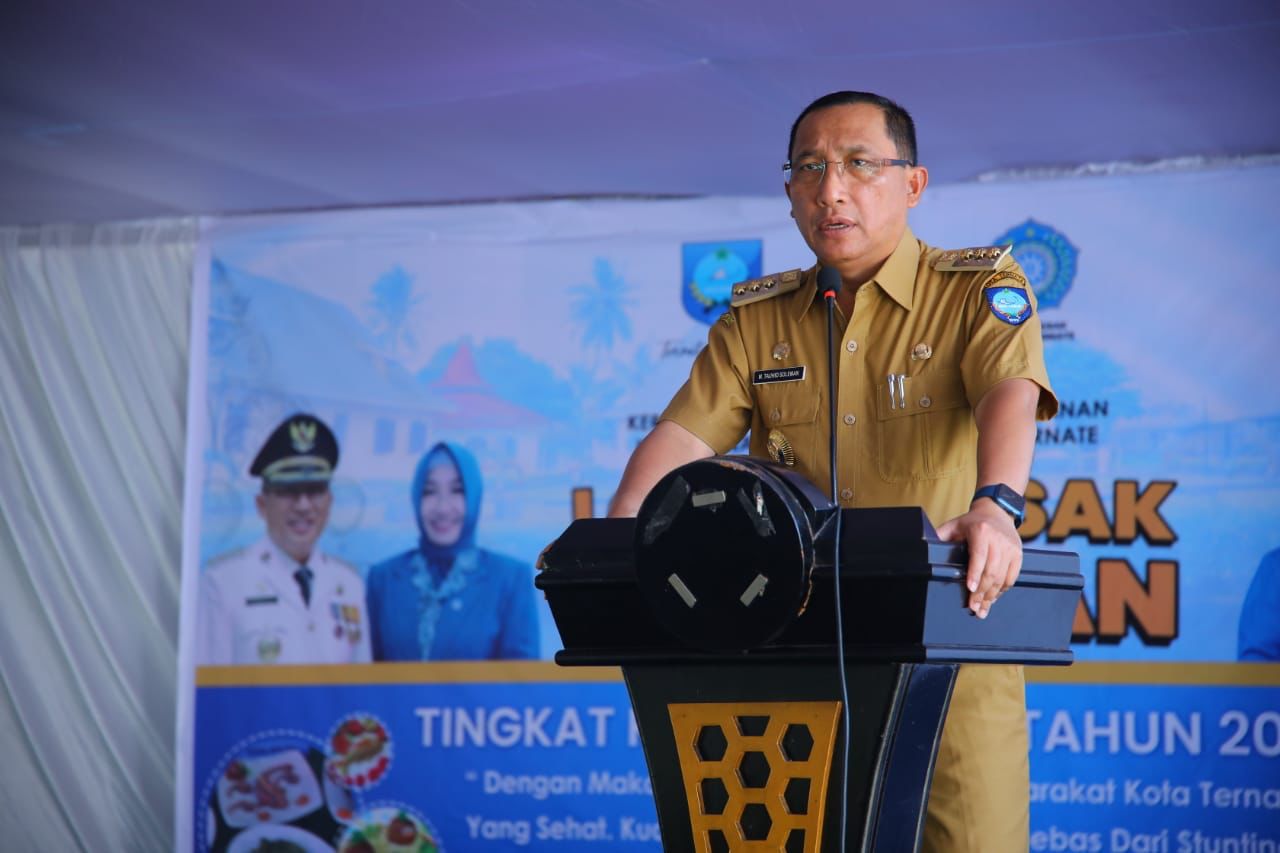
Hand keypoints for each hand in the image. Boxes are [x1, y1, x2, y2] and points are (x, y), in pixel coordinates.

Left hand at [936, 500, 1022, 618]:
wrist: (997, 511)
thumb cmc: (972, 521)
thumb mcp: (954, 525)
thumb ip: (940, 537)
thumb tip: (924, 549)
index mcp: (981, 531)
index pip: (979, 556)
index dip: (975, 573)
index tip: (970, 588)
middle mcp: (998, 540)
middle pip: (991, 571)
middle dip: (982, 592)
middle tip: (974, 607)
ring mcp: (1010, 548)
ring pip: (1002, 577)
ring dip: (992, 596)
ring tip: (982, 608)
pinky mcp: (1018, 554)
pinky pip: (1012, 576)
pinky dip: (1003, 589)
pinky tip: (994, 597)